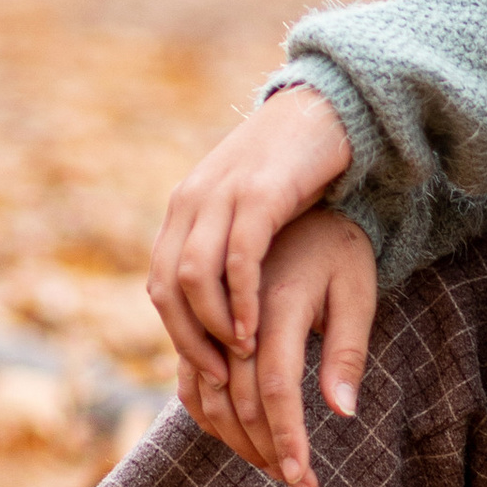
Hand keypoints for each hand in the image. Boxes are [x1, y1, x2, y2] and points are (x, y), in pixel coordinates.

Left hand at [148, 86, 357, 420]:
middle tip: (219, 378)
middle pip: (166, 284)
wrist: (327, 108)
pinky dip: (240, 299)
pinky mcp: (259, 192)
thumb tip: (216, 298)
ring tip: (241, 355)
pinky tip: (256, 328)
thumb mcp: (251, 209)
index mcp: (186, 208)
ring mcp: (222, 194)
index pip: (158, 282)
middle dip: (188, 338)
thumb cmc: (296, 169)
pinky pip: (237, 256)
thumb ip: (227, 246)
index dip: (177, 332)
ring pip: (192, 274)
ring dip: (211, 324)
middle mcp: (192, 201)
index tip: (206, 370)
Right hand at [205, 205, 377, 486]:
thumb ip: (347, 352)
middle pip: (238, 398)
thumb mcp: (359, 292)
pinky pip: (187, 374)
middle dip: (266, 449)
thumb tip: (343, 413)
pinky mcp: (197, 316)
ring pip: (205, 392)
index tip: (302, 480)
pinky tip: (237, 437)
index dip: (287, 438)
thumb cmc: (339, 249)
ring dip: (237, 438)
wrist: (296, 189)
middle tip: (297, 485)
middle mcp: (233, 307)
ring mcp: (209, 312)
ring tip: (274, 466)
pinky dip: (206, 412)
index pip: (277, 386)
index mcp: (278, 297)